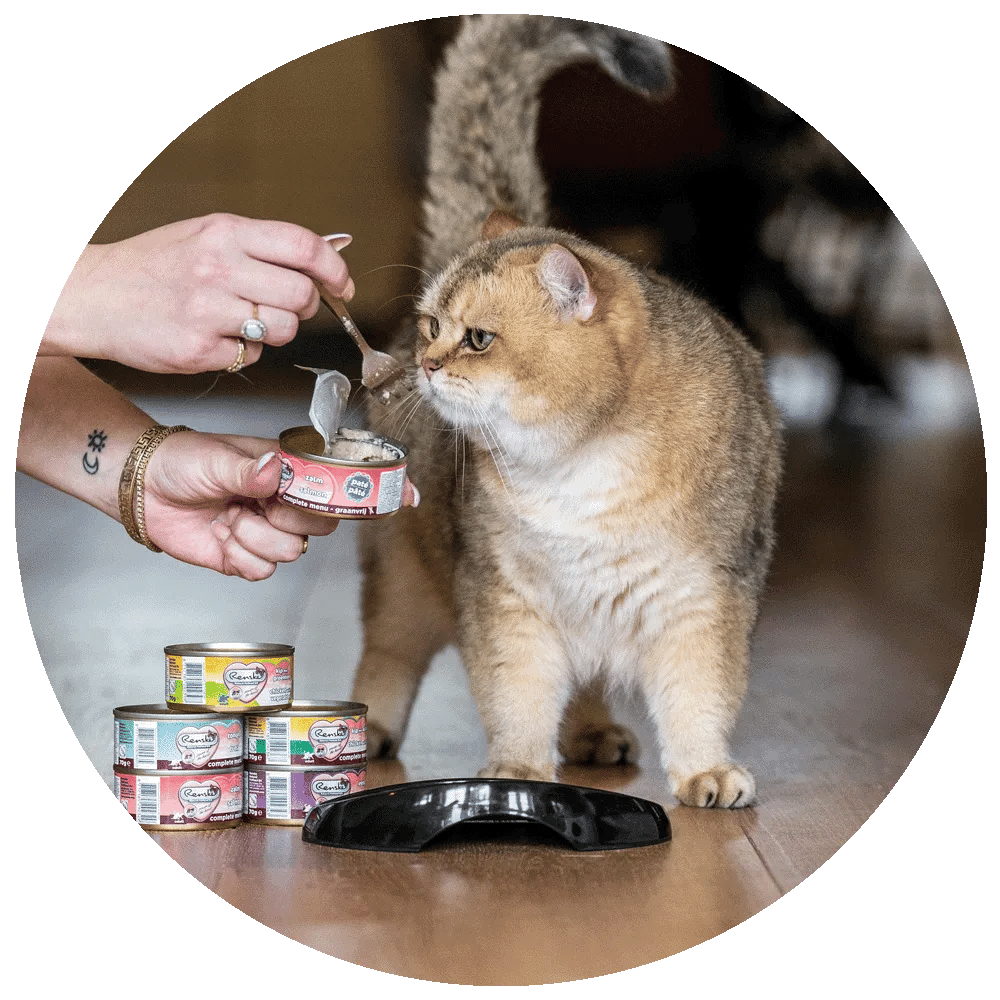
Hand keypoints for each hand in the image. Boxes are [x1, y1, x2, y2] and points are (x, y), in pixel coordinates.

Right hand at [43, 214, 354, 373]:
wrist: (93, 296)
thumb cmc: (153, 266)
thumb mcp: (206, 235)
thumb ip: (261, 246)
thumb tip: (326, 255)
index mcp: (225, 233)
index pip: (304, 246)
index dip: (334, 269)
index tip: (342, 285)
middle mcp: (218, 268)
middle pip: (302, 295)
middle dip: (305, 307)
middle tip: (288, 308)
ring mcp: (207, 311)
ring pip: (282, 330)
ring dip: (275, 332)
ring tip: (244, 321)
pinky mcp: (198, 349)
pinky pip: (251, 357)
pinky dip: (243, 352)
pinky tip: (215, 337)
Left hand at [141, 431, 418, 579]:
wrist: (145, 488)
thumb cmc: (185, 460)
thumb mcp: (219, 458)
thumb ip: (252, 469)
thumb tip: (276, 471)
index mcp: (292, 471)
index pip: (343, 481)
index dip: (376, 490)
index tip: (410, 495)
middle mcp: (287, 502)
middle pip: (325, 524)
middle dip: (292, 518)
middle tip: (261, 503)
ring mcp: (270, 530)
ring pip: (294, 551)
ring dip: (257, 537)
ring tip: (230, 517)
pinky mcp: (247, 557)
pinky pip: (264, 570)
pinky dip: (241, 557)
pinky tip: (223, 537)